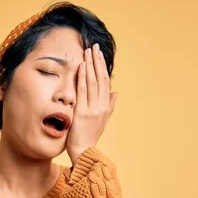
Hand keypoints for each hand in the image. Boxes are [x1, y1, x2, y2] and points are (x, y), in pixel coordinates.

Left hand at [66, 43, 117, 165]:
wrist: (84, 151)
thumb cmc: (90, 136)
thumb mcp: (102, 120)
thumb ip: (109, 105)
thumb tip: (116, 93)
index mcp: (106, 106)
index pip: (105, 82)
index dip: (102, 67)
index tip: (98, 54)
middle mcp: (101, 106)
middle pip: (101, 78)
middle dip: (97, 61)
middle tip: (94, 46)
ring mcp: (93, 109)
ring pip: (93, 82)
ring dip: (90, 65)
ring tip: (88, 51)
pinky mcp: (83, 112)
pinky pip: (83, 91)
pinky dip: (83, 78)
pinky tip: (81, 66)